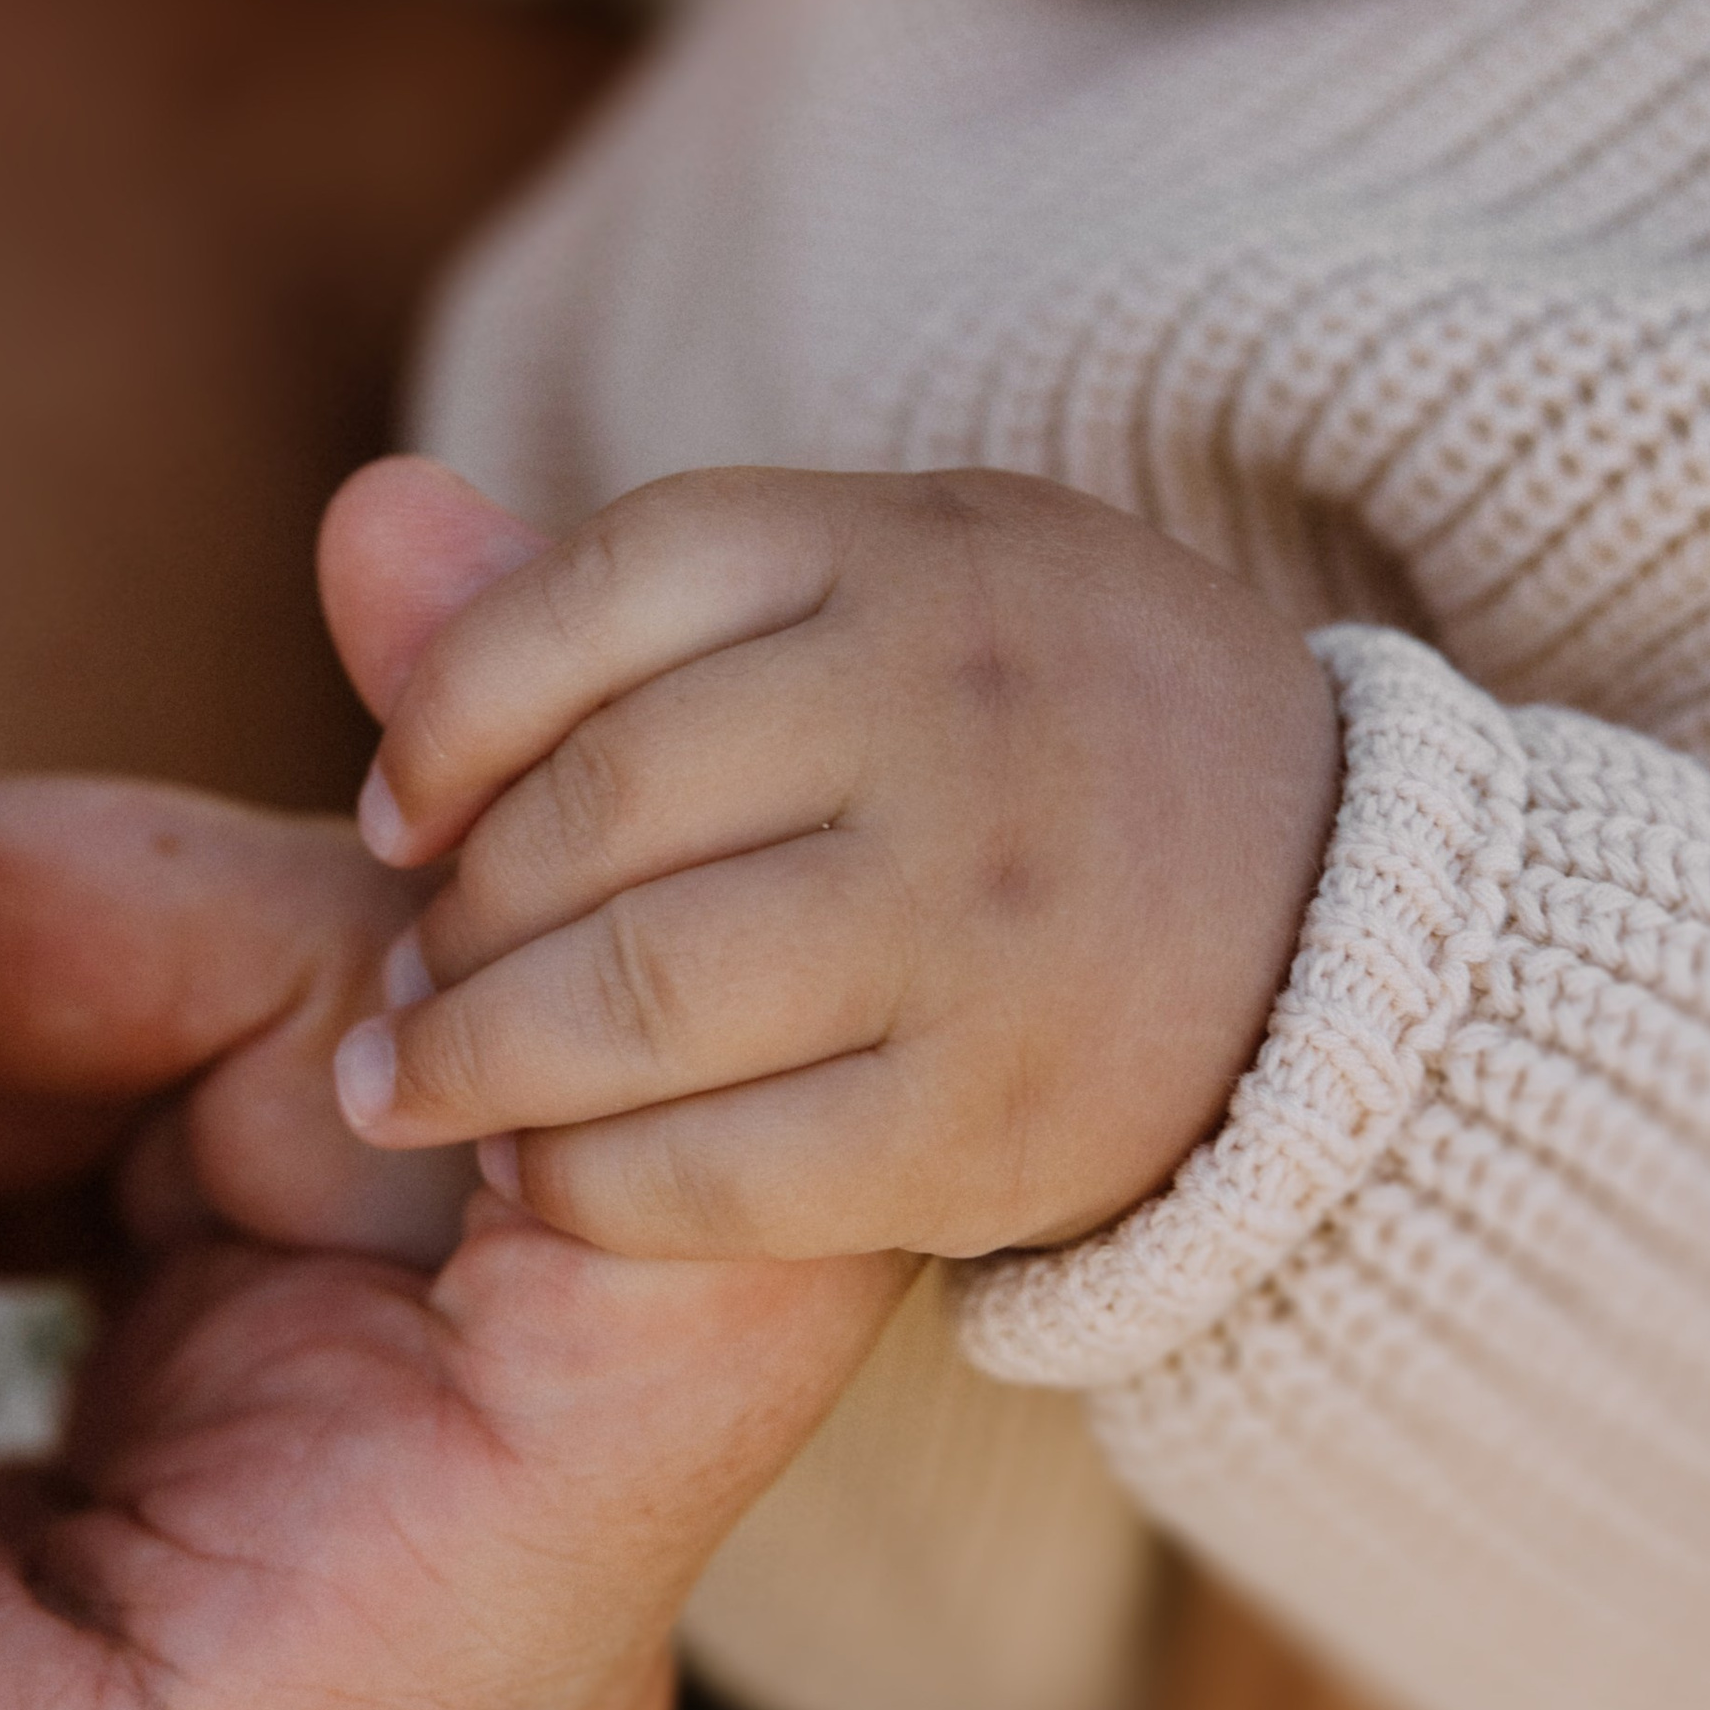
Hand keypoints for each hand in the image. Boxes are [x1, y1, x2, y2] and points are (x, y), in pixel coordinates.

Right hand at [0, 733, 892, 1709]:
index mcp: (400, 1689)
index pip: (739, 1236)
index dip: (615, 901)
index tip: (392, 609)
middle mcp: (446, 1575)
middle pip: (457, 1046)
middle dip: (108, 927)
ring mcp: (340, 1479)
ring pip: (288, 1026)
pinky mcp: (216, 1408)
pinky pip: (164, 1091)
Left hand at [317, 456, 1342, 1262]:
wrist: (1352, 923)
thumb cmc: (1036, 728)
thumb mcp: (878, 585)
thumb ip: (614, 593)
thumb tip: (356, 523)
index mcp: (905, 550)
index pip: (593, 597)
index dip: (446, 712)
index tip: (393, 809)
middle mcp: (946, 714)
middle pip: (594, 808)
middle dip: (452, 912)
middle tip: (400, 976)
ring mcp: (983, 921)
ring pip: (636, 994)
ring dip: (479, 1056)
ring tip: (416, 1082)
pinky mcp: (1000, 1121)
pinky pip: (727, 1170)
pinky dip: (593, 1187)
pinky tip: (540, 1180)